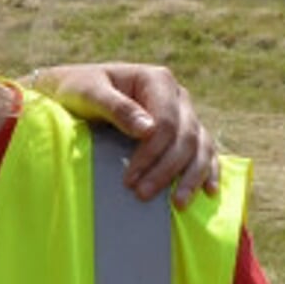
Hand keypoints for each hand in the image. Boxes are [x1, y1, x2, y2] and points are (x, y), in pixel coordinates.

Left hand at [25, 63, 217, 204]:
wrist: (76, 91)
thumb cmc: (79, 88)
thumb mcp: (89, 93)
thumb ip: (116, 108)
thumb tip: (147, 129)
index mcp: (157, 80)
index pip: (166, 122)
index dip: (152, 152)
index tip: (130, 178)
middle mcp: (177, 96)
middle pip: (185, 137)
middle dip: (167, 169)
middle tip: (142, 195)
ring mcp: (184, 113)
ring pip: (200, 146)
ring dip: (192, 176)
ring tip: (178, 203)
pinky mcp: (184, 131)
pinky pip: (205, 150)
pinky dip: (209, 170)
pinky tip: (209, 191)